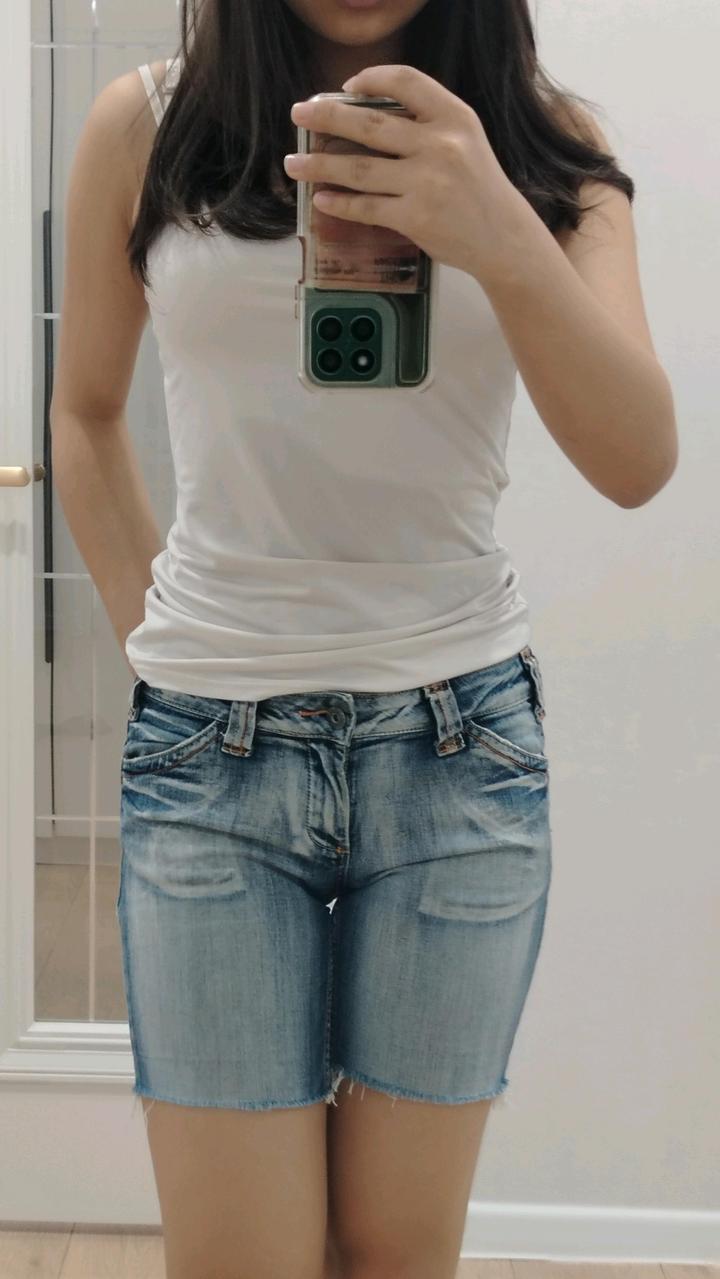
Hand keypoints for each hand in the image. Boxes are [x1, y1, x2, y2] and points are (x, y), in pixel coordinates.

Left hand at [285, 63, 532, 286]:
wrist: (503, 238)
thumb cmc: (478, 189)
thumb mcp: (465, 142)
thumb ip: (427, 125)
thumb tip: (365, 120)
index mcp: (454, 117)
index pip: (405, 81)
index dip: (371, 79)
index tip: (346, 89)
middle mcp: (441, 145)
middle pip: (368, 125)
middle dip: (326, 117)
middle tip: (298, 113)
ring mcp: (427, 182)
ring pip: (358, 169)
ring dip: (319, 165)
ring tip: (293, 164)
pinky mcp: (415, 217)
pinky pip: (366, 207)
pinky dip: (339, 203)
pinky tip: (322, 198)